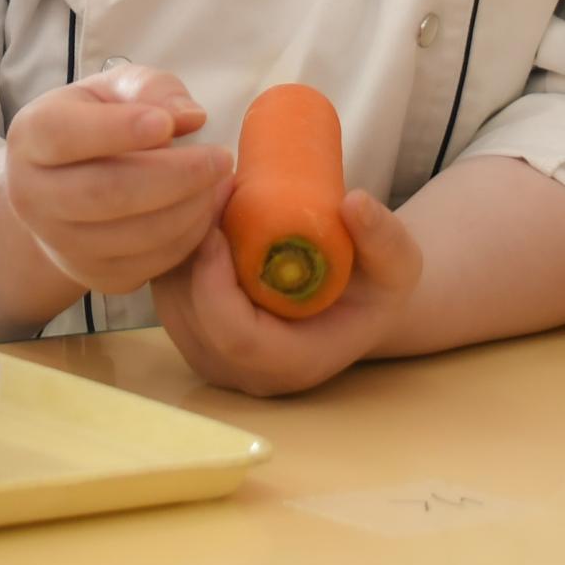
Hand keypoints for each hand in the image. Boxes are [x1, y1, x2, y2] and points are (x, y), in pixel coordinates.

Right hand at [2, 65, 228, 295]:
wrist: (65, 190)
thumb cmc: (95, 126)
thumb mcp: (114, 91)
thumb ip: (150, 89)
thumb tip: (189, 117)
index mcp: (31, 137)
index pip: (65, 136)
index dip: (118, 130)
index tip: (168, 124)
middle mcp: (32, 196)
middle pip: (104, 193)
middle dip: (174, 176)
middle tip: (220, 157)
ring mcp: (60, 244)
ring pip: (132, 234)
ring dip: (189, 208)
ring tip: (219, 181)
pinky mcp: (94, 276)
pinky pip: (149, 263)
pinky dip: (188, 238)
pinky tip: (205, 208)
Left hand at [153, 189, 425, 396]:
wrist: (354, 300)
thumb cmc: (377, 285)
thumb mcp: (397, 262)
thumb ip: (383, 238)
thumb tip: (354, 204)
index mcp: (292, 365)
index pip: (234, 338)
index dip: (214, 282)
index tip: (216, 227)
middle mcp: (244, 373)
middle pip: (189, 316)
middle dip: (189, 250)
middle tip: (208, 190)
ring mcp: (213, 358)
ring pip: (171, 301)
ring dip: (175, 245)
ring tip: (204, 194)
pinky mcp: (194, 333)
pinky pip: (167, 292)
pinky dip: (170, 251)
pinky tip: (191, 212)